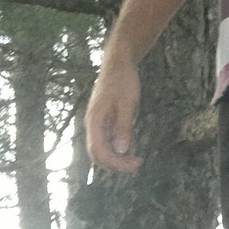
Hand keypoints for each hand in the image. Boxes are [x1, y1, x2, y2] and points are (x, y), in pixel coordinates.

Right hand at [85, 54, 142, 173]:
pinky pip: (107, 140)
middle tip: (136, 165)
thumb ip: (123, 128)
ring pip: (102, 148)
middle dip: (116, 164)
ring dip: (117, 158)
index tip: (133, 165)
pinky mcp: (104, 120)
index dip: (115, 163)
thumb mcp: (127, 104)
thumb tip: (121, 151)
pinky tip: (131, 149)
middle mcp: (92, 124)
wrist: (118, 62)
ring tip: (136, 159)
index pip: (99, 152)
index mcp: (95, 121)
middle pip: (98, 154)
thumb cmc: (123, 81)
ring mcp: (97, 123)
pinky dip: (117, 148)